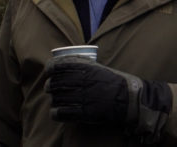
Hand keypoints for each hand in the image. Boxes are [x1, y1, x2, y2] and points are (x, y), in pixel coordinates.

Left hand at [44, 54, 167, 140]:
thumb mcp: (99, 67)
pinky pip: (64, 112)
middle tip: (48, 87)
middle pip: (56, 82)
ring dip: (53, 99)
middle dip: (49, 85)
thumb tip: (64, 62)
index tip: (48, 71)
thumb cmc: (114, 81)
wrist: (129, 99)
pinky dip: (56, 113)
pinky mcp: (86, 112)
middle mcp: (83, 81)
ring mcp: (84, 97)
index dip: (50, 68)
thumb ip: (83, 65)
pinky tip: (54, 112)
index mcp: (86, 67)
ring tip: (54, 99)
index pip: (59, 65)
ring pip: (58, 97)